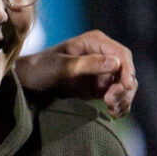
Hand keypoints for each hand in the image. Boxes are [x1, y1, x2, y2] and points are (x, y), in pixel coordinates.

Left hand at [15, 30, 136, 116]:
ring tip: (112, 110)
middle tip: (110, 102)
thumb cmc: (41, 70)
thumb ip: (88, 64)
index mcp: (95, 42)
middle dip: (124, 88)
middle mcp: (102, 54)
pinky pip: (119, 96)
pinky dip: (120, 105)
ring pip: (126, 85)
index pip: (122, 55)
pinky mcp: (100, 87)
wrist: (29, 84)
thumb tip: (116, 63)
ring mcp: (103, 71)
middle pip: (127, 71)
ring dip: (124, 98)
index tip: (125, 86)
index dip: (128, 70)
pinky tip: (113, 113)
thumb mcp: (62, 67)